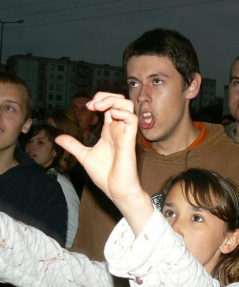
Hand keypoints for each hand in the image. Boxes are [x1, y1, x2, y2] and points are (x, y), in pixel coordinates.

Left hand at [56, 93, 151, 224]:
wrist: (115, 189)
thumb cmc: (105, 174)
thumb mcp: (83, 156)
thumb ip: (73, 145)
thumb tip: (58, 138)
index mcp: (110, 130)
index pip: (110, 105)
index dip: (100, 100)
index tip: (87, 107)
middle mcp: (119, 128)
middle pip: (120, 100)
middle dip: (107, 96)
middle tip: (92, 105)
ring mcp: (125, 133)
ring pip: (128, 106)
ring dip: (114, 101)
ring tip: (99, 107)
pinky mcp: (129, 140)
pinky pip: (132, 119)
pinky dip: (122, 113)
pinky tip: (111, 115)